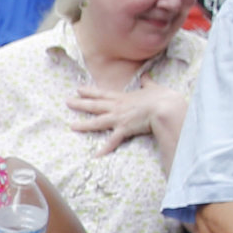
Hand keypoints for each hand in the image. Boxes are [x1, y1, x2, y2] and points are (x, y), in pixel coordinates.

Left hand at [64, 82, 178, 154]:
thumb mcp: (153, 87)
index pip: (102, 93)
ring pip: (97, 122)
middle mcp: (117, 107)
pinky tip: (95, 156)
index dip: (90, 91)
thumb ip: (147, 82)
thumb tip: (146, 76)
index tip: (78, 89)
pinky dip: (104, 149)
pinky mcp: (124, 129)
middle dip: (80, 104)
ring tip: (71, 126)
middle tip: (67, 102)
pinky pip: (112, 141)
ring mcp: (119, 118)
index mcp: (123, 97)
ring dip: (83, 125)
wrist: (165, 108)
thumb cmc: (162, 97)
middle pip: (95, 105)